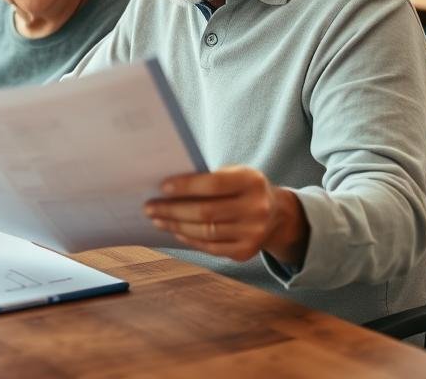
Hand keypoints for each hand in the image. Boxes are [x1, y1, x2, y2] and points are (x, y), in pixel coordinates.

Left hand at [144, 166, 308, 265]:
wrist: (276, 213)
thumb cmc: (243, 187)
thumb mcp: (235, 173)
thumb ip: (209, 178)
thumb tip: (168, 188)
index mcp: (252, 181)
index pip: (214, 184)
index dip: (186, 186)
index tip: (162, 187)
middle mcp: (257, 209)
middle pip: (206, 212)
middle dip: (173, 210)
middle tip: (149, 207)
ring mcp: (253, 234)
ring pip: (206, 232)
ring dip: (176, 226)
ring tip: (157, 219)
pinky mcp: (246, 252)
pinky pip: (211, 247)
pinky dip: (189, 239)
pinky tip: (175, 231)